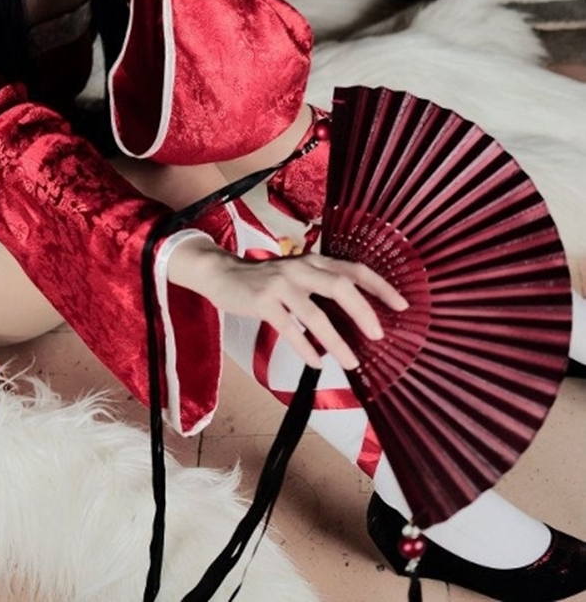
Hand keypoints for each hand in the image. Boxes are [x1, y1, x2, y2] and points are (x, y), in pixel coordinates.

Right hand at [167, 240, 407, 369]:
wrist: (222, 273)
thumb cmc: (266, 280)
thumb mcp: (297, 276)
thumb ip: (322, 288)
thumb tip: (355, 318)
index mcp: (314, 261)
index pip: (354, 269)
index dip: (380, 287)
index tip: (402, 306)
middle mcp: (301, 268)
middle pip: (340, 287)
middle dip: (363, 312)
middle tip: (378, 336)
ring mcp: (281, 284)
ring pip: (315, 313)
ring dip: (336, 340)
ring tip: (351, 361)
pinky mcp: (262, 301)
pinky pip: (289, 327)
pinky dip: (304, 347)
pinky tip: (315, 363)